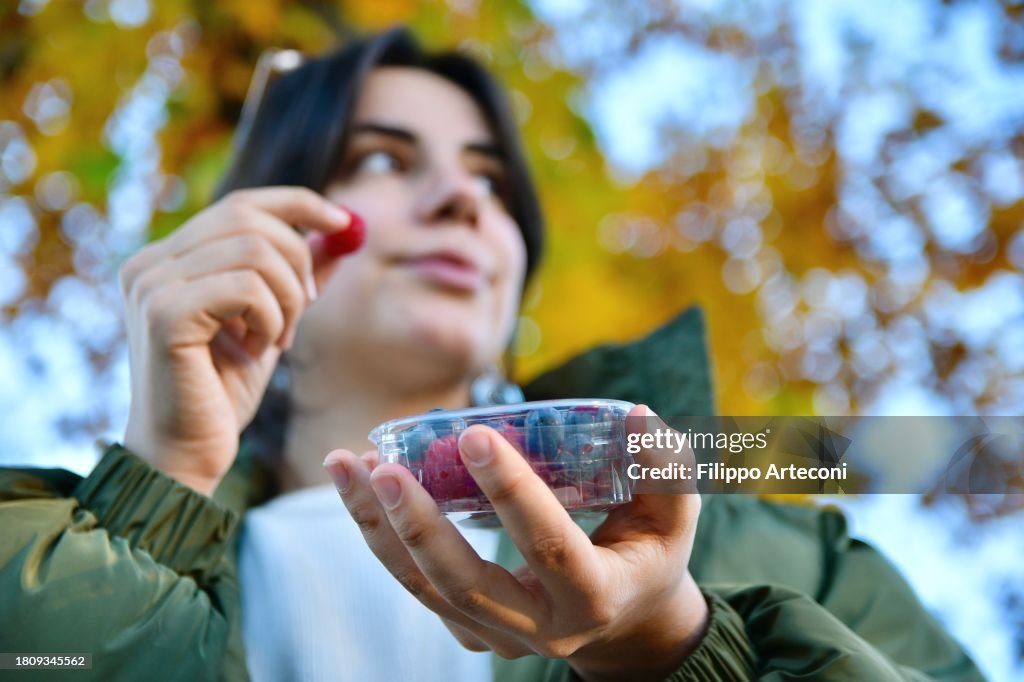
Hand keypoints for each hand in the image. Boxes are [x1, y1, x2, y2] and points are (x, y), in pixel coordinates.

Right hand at [120, 187, 351, 494]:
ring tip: (278, 339)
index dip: (297, 204)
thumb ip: (293, 277)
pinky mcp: (165, 313)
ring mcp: (152, 285)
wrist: (188, 453)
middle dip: (297, 260)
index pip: (239, 204)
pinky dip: (270, 317)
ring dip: (286, 297)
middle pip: (248, 218)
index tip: (343, 221)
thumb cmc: (223, 392)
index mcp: (167, 260)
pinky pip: (245, 286)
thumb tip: (336, 234)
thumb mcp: (270, 322)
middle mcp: (150, 264)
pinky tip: (259, 351)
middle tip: (307, 307)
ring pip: (253, 250)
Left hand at [324, 405, 707, 681]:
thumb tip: (634, 414)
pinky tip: (360, 486)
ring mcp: (498, 637)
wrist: (627, 621)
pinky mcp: (469, 629)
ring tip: (345, 465)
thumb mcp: (674, 512)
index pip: (548, 545)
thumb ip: (663, 466)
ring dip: (377, 527)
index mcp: (595, 597)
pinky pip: (417, 586)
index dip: (511, 493)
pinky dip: (382, 537)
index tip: (473, 434)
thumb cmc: (650, 551)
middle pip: (465, 583)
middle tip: (383, 466)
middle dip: (419, 524)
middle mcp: (540, 631)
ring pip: (423, 589)